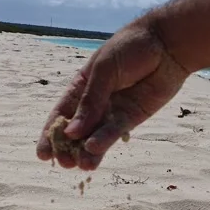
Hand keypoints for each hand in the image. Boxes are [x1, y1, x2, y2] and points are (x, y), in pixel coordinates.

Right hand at [36, 19, 188, 169]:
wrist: (166, 43)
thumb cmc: (130, 48)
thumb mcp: (104, 70)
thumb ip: (90, 101)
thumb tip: (72, 132)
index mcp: (81, 86)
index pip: (61, 113)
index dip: (51, 134)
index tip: (43, 154)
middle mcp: (95, 101)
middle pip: (77, 129)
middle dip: (68, 148)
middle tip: (64, 163)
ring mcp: (113, 110)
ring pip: (96, 135)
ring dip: (87, 151)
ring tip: (80, 166)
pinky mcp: (132, 117)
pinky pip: (115, 131)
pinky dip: (105, 141)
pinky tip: (95, 151)